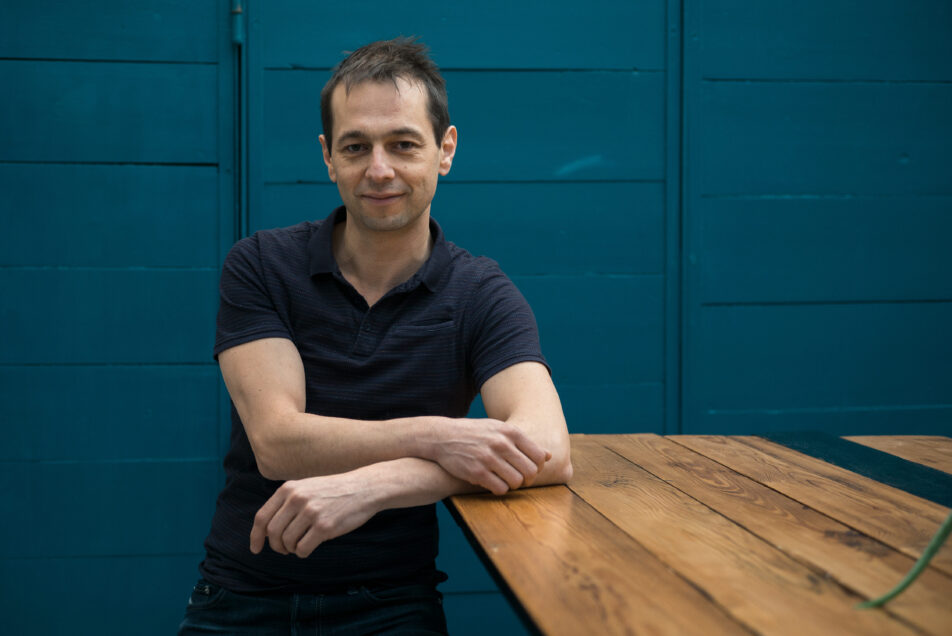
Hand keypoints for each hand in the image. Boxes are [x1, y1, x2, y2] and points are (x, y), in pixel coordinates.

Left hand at [250, 472, 377, 557]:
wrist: (364, 488)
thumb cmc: (334, 491)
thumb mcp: (306, 487)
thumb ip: (287, 502)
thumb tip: (267, 529)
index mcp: (289, 489)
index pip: (262, 517)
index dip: (256, 536)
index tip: (256, 549)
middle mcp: (297, 499)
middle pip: (272, 532)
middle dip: (276, 546)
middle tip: (284, 550)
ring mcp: (311, 512)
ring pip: (287, 542)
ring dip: (291, 549)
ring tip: (300, 545)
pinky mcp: (324, 526)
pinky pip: (303, 548)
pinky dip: (303, 552)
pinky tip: (309, 547)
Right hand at [429, 418, 550, 494]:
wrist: (443, 436)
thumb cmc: (475, 433)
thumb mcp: (499, 429)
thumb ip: (522, 441)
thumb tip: (548, 456)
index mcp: (510, 432)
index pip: (539, 456)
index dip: (538, 467)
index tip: (529, 469)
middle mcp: (501, 444)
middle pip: (530, 471)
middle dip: (528, 479)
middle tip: (520, 479)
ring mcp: (489, 458)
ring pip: (517, 482)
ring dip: (514, 485)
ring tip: (505, 480)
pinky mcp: (477, 472)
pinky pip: (500, 489)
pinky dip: (500, 489)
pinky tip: (493, 483)